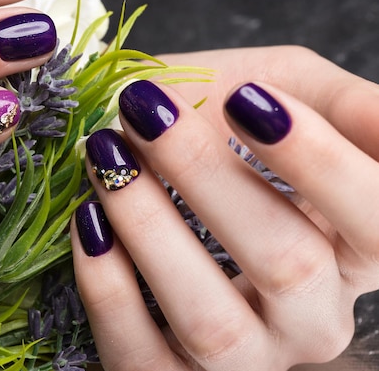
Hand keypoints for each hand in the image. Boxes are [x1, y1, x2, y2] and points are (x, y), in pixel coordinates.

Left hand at [72, 46, 378, 369]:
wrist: (158, 160)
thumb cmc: (227, 124)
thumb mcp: (296, 94)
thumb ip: (347, 105)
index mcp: (355, 251)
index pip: (378, 222)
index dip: (319, 163)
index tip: (245, 100)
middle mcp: (309, 318)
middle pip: (287, 266)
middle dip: (206, 176)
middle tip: (146, 112)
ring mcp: (243, 359)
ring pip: (210, 322)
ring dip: (149, 228)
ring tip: (107, 156)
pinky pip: (141, 355)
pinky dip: (109, 290)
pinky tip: (89, 223)